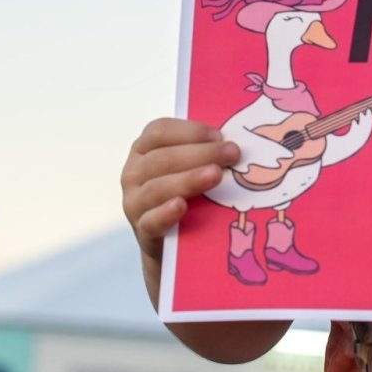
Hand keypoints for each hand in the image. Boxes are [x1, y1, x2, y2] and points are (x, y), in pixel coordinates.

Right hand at [121, 118, 239, 268]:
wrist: (172, 241)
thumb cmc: (186, 192)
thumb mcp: (190, 167)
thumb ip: (205, 151)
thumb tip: (236, 141)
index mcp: (144, 149)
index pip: (159, 131)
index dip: (190, 131)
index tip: (219, 135)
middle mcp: (134, 172)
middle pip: (163, 158)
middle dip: (201, 153)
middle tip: (232, 153)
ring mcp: (134, 201)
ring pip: (158, 187)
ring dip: (189, 179)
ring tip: (216, 175)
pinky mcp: (142, 229)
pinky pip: (151, 220)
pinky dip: (166, 213)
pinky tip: (181, 206)